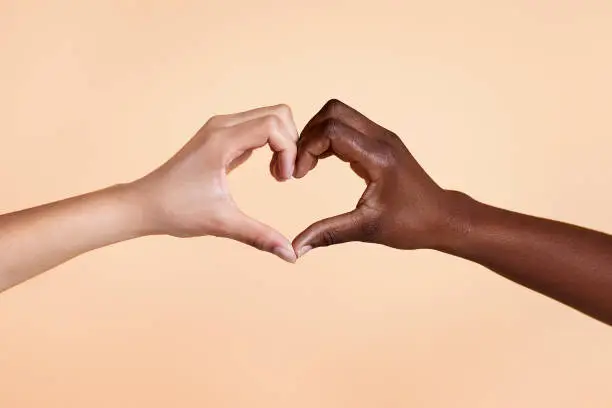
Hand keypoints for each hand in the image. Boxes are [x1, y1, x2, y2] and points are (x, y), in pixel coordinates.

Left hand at [131, 104, 297, 262]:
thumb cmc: (176, 210)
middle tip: (286, 176)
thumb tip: (291, 255)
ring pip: (270, 118)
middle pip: (277, 114)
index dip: (288, 149)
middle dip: (291, 142)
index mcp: (222, 140)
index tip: (284, 180)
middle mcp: (222, 126)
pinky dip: (272, 146)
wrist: (144, 204)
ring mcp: (221, 129)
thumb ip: (260, 237)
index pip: (273, 124)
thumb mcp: (222, 223)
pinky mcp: (221, 137)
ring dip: (283, 143)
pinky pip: (258, 128)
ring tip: (278, 175)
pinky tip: (269, 171)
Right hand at [292, 99, 455, 256]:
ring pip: (339, 114)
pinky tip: (321, 162)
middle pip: (333, 111)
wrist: (442, 217)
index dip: (307, 148)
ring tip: (307, 163)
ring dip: (317, 133)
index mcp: (378, 156)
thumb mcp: (366, 229)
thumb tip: (297, 249)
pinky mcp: (380, 142)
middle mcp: (381, 139)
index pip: (332, 130)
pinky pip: (348, 126)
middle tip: (299, 164)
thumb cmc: (411, 224)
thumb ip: (328, 234)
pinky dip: (328, 138)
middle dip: (309, 133)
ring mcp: (382, 137)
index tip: (299, 174)